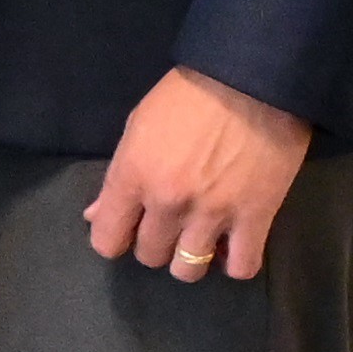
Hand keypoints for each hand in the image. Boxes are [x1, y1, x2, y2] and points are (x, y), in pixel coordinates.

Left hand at [87, 65, 310, 281]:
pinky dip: (235, 263)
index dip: (115, 238)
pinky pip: (242, 267)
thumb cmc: (186, 97)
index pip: (107, 239)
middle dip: (155, 244)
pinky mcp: (256, 217)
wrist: (250, 82)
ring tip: (199, 238)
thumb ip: (117, 177)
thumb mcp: (137, 128)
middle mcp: (167, 202)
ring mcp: (212, 213)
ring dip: (190, 258)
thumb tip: (96, 215)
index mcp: (132, 176)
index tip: (128, 229)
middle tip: (169, 224)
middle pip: (149, 255)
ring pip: (189, 269)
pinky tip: (232, 245)